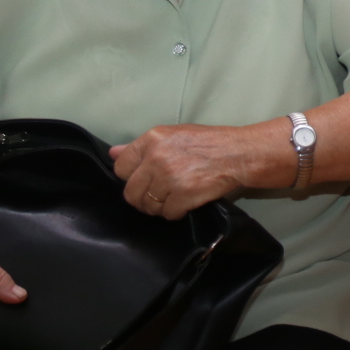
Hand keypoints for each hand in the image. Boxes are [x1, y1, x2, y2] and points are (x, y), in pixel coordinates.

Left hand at [110, 124, 253, 219]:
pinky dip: (176, 212)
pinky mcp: (182, 195)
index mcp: (152, 139)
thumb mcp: (172, 136)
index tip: (144, 180)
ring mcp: (168, 177)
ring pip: (148, 206)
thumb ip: (141, 147)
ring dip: (161, 207)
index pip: (121, 167)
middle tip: (159, 196)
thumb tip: (112, 153)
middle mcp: (156, 157)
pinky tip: (186, 203)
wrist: (237, 154)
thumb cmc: (207, 142)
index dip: (132, 177)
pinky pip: (168, 214)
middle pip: (131, 192)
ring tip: (175, 198)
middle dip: (143, 198)